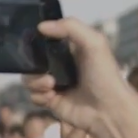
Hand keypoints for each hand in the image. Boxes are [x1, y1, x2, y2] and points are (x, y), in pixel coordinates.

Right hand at [22, 20, 135, 136]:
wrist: (108, 111)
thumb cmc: (104, 75)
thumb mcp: (94, 42)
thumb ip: (70, 27)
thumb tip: (41, 26)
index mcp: (70, 49)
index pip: (45, 41)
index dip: (36, 42)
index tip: (31, 44)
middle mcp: (60, 66)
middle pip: (33, 61)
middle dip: (33, 67)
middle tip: (45, 73)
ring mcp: (55, 84)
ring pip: (29, 79)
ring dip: (35, 82)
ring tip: (50, 87)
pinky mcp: (51, 101)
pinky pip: (33, 96)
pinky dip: (39, 96)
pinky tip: (51, 98)